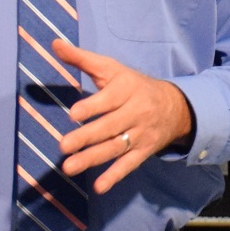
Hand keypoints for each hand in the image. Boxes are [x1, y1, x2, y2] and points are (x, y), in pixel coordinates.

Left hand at [54, 40, 195, 194]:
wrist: (175, 106)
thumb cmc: (132, 85)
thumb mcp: (111, 68)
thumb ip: (82, 58)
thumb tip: (54, 44)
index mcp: (126, 89)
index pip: (109, 99)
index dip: (92, 107)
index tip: (73, 114)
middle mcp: (135, 112)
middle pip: (110, 126)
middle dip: (86, 137)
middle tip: (63, 146)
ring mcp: (140, 133)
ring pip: (116, 147)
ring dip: (92, 158)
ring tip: (69, 167)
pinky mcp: (144, 151)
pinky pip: (129, 165)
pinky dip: (115, 176)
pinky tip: (99, 186)